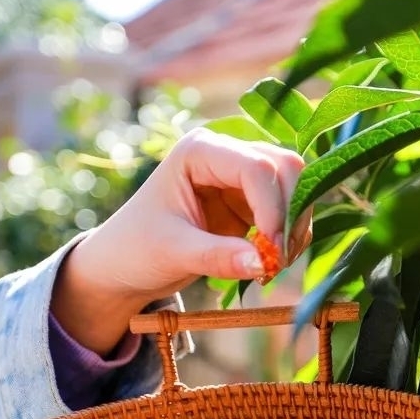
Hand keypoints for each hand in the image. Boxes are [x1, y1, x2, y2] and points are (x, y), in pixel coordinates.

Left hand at [51, 128, 311, 353]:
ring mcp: (242, 176)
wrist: (124, 264)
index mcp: (199, 151)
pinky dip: (290, 237)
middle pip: (285, 168)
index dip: (273, 208)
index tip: (270, 253)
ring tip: (273, 266)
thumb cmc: (137, 249)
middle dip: (290, 215)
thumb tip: (264, 264)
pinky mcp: (252, 201)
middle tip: (278, 261)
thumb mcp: (174, 253)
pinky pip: (289, 211)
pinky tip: (271, 264)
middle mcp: (226, 154)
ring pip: (295, 187)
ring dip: (295, 227)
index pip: (256, 167)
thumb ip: (218, 257)